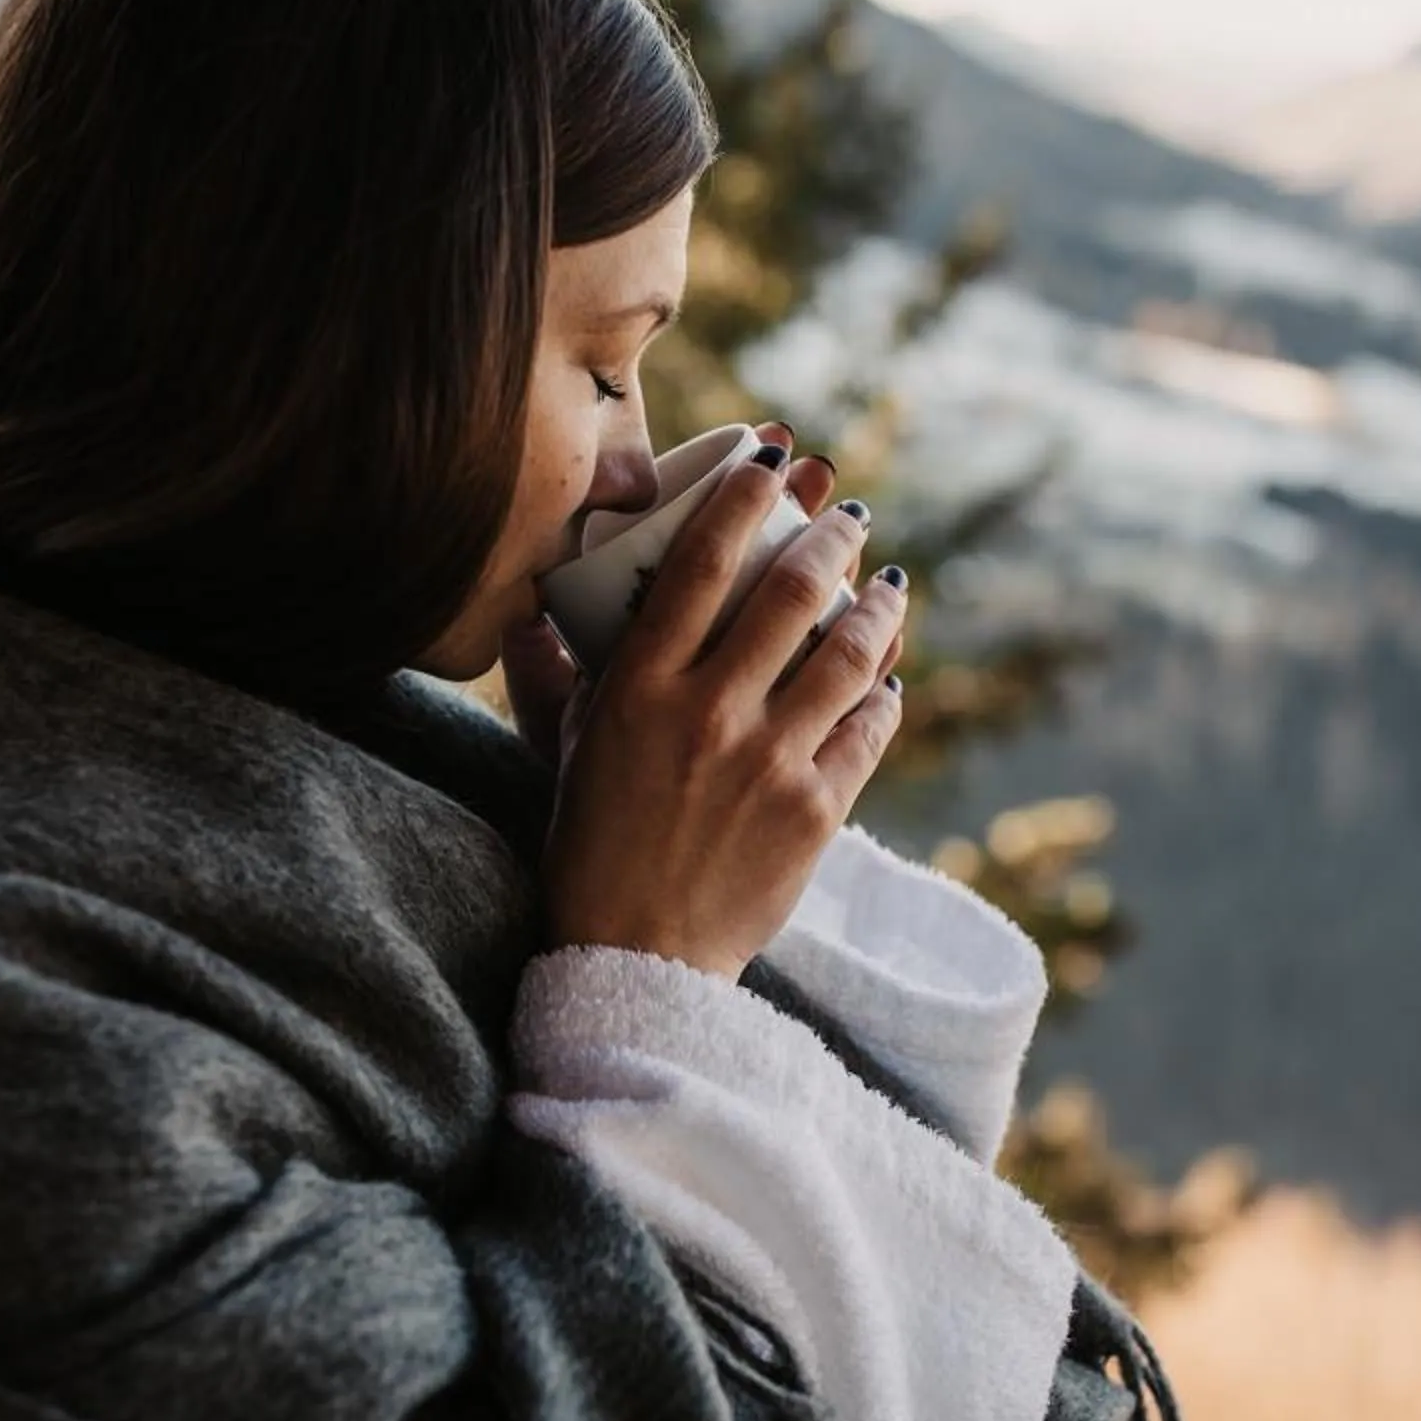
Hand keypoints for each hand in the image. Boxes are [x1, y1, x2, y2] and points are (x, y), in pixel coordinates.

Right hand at [539, 427, 907, 982]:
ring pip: (847, 656)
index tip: (772, 460)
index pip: (698, 562)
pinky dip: (884, 694)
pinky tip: (888, 676)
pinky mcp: (816, 811)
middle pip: (788, 594)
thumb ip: (555, 679)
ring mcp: (769, 762)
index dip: (743, 496)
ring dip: (875, 610)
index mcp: (640, 688)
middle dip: (830, 537)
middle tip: (849, 515)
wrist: (636, 959)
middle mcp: (707, 713)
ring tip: (886, 588)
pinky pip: (868, 730)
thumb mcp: (565, 754)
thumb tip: (532, 614)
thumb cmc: (590, 850)